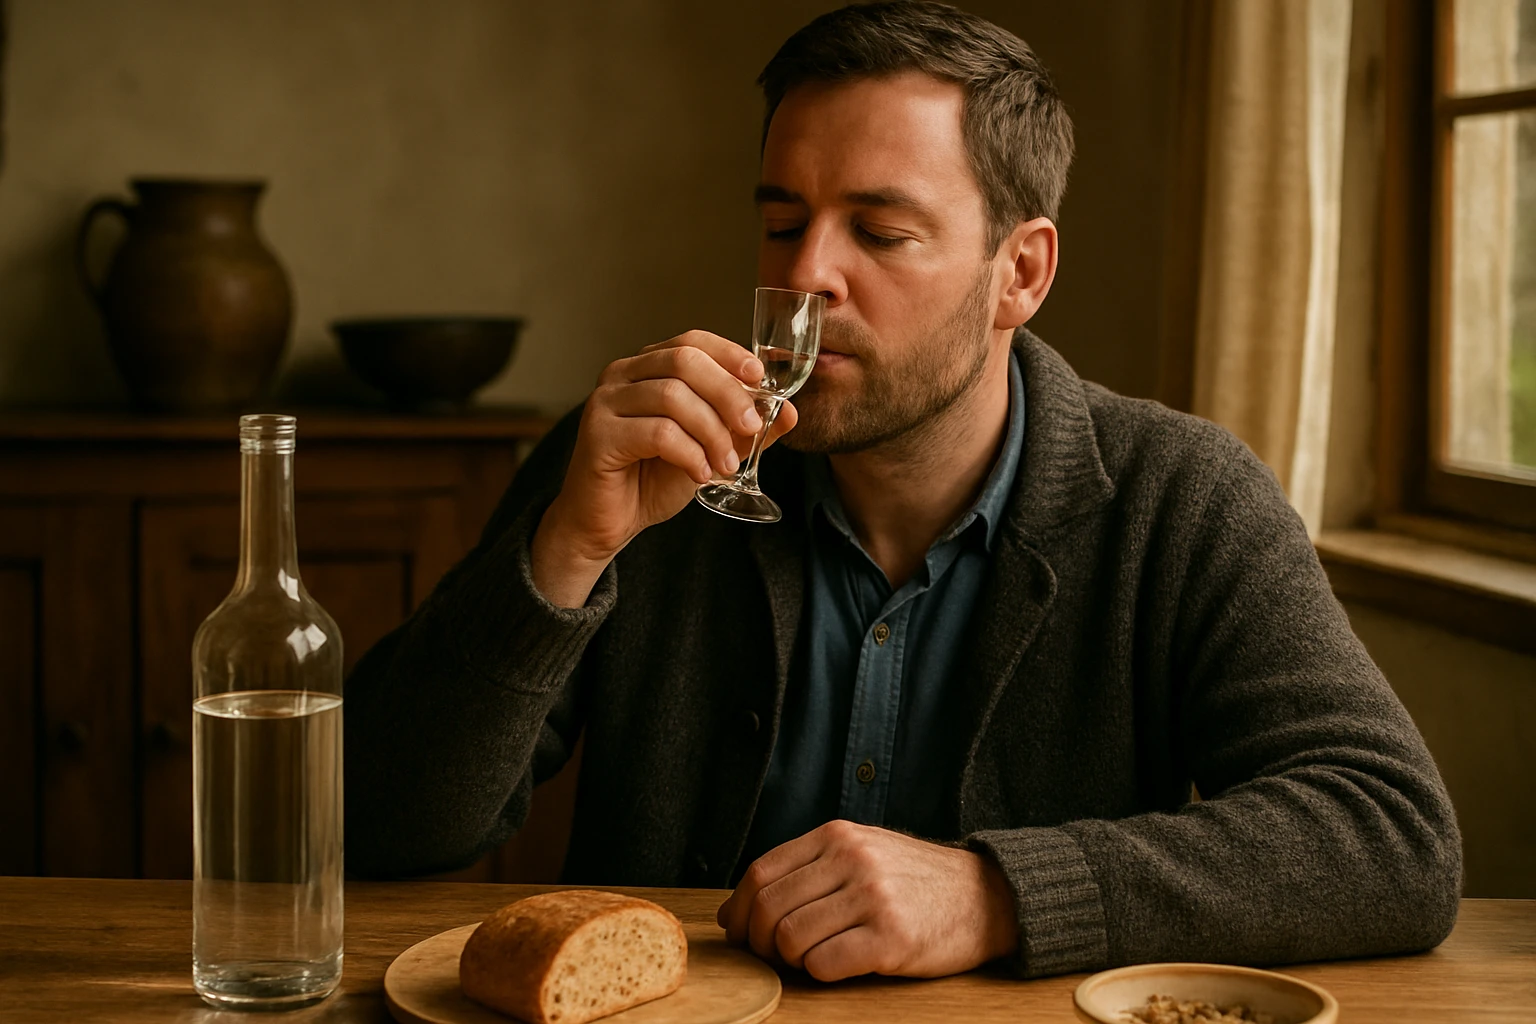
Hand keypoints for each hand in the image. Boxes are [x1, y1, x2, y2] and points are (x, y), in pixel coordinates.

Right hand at [531, 331, 799, 606]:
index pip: (692, 341)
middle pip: (684, 362)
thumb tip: (791, 412)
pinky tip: (700, 475)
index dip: (729, 354)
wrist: (608, 522)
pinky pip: (657, 433)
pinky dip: (689, 454)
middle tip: (751, 428)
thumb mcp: (710, 450)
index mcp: (647, 367)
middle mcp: (621, 374)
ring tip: (726, 466)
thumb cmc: (653, 479)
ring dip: (711, 433)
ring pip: (673, 396)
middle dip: (727, 394)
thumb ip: (744, 430)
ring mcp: (605, 401)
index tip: (759, 378)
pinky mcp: (598, 434)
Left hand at [716, 820, 1018, 981]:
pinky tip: (840, 965)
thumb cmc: (914, 880)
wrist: (985, 897)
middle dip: (759, 942)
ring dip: (791, 960)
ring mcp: (872, 898)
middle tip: (773, 956)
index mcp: (837, 835)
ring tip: (812, 958)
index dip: (741, 911)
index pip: (761, 873)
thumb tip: (737, 911)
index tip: (742, 933)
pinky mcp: (891, 938)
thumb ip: (805, 871)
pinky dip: (820, 973)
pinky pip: (824, 964)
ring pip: (791, 939)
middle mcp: (852, 859)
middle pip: (769, 908)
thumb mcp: (861, 852)